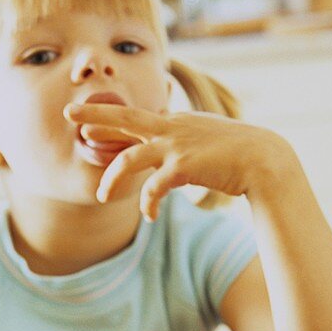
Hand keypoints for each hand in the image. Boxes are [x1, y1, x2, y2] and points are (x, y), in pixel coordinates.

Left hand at [64, 102, 291, 220]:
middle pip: (124, 117)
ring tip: (102, 196)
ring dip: (111, 178)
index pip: (136, 120)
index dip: (110, 121)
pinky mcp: (183, 166)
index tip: (88, 123)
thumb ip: (185, 148)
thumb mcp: (206, 144)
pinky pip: (153, 188)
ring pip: (129, 158)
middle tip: (68, 114)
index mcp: (175, 123)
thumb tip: (173, 164)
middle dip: (95, 116)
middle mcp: (171, 128)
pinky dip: (147, 204)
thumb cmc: (237, 156)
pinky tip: (151, 216)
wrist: (264, 160)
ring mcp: (176, 145)